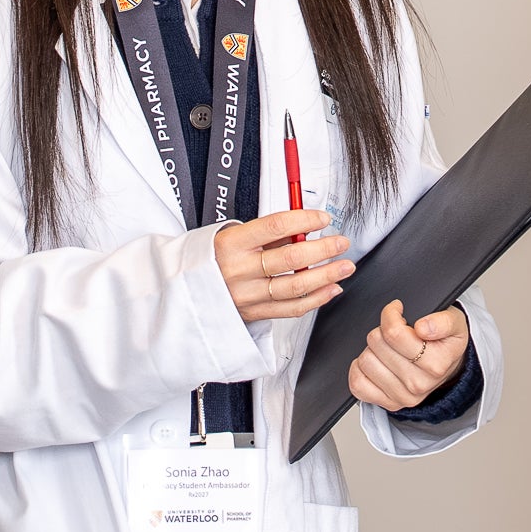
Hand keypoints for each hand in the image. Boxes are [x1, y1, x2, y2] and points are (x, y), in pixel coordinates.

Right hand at [218, 206, 352, 324]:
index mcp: (232, 243)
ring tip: (345, 266)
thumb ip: (270, 233)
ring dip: (327, 275)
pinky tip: (331, 289)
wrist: (186, 290)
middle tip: (341, 242)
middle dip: (324, 249)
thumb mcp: (234, 236)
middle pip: (291, 258)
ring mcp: (247, 295)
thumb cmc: (215, 259)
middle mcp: (239, 270)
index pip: (276, 226)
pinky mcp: (254, 313)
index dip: (305, 220)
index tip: (323, 218)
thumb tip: (306, 225)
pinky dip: (317, 298)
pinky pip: (292, 308)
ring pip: (296, 286)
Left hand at [346, 298, 469, 412]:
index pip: (394, 333)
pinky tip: (375, 361)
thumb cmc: (445, 342)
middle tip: (395, 331)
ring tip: (388, 347)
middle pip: (377, 343)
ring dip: (372, 349)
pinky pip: (358, 385)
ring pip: (365, 361)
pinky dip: (359, 370)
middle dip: (382, 330)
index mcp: (436, 364)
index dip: (391, 314)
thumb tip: (424, 328)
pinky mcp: (388, 403)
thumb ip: (443, 322)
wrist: (446, 367)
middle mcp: (419, 384)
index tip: (397, 310)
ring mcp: (402, 396)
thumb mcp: (455, 323)